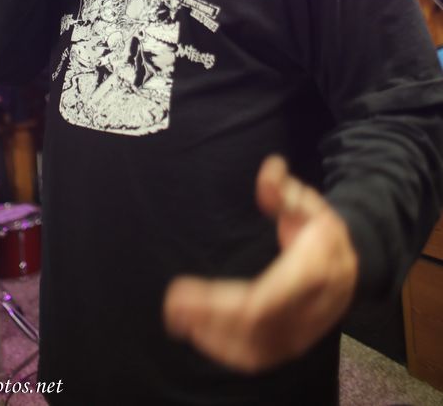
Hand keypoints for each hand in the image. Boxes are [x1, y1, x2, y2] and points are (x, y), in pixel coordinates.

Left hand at [163, 155, 358, 371]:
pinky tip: (202, 336)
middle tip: (172, 307)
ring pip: (257, 349)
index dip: (220, 303)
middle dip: (210, 319)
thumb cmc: (319, 229)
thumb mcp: (306, 201)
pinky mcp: (294, 344)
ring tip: (181, 322)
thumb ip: (284, 189)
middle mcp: (307, 309)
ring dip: (215, 340)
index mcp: (311, 273)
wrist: (353, 264)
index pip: (261, 300)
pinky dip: (228, 351)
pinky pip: (260, 357)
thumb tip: (269, 170)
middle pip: (254, 326)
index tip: (182, 290)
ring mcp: (302, 332)